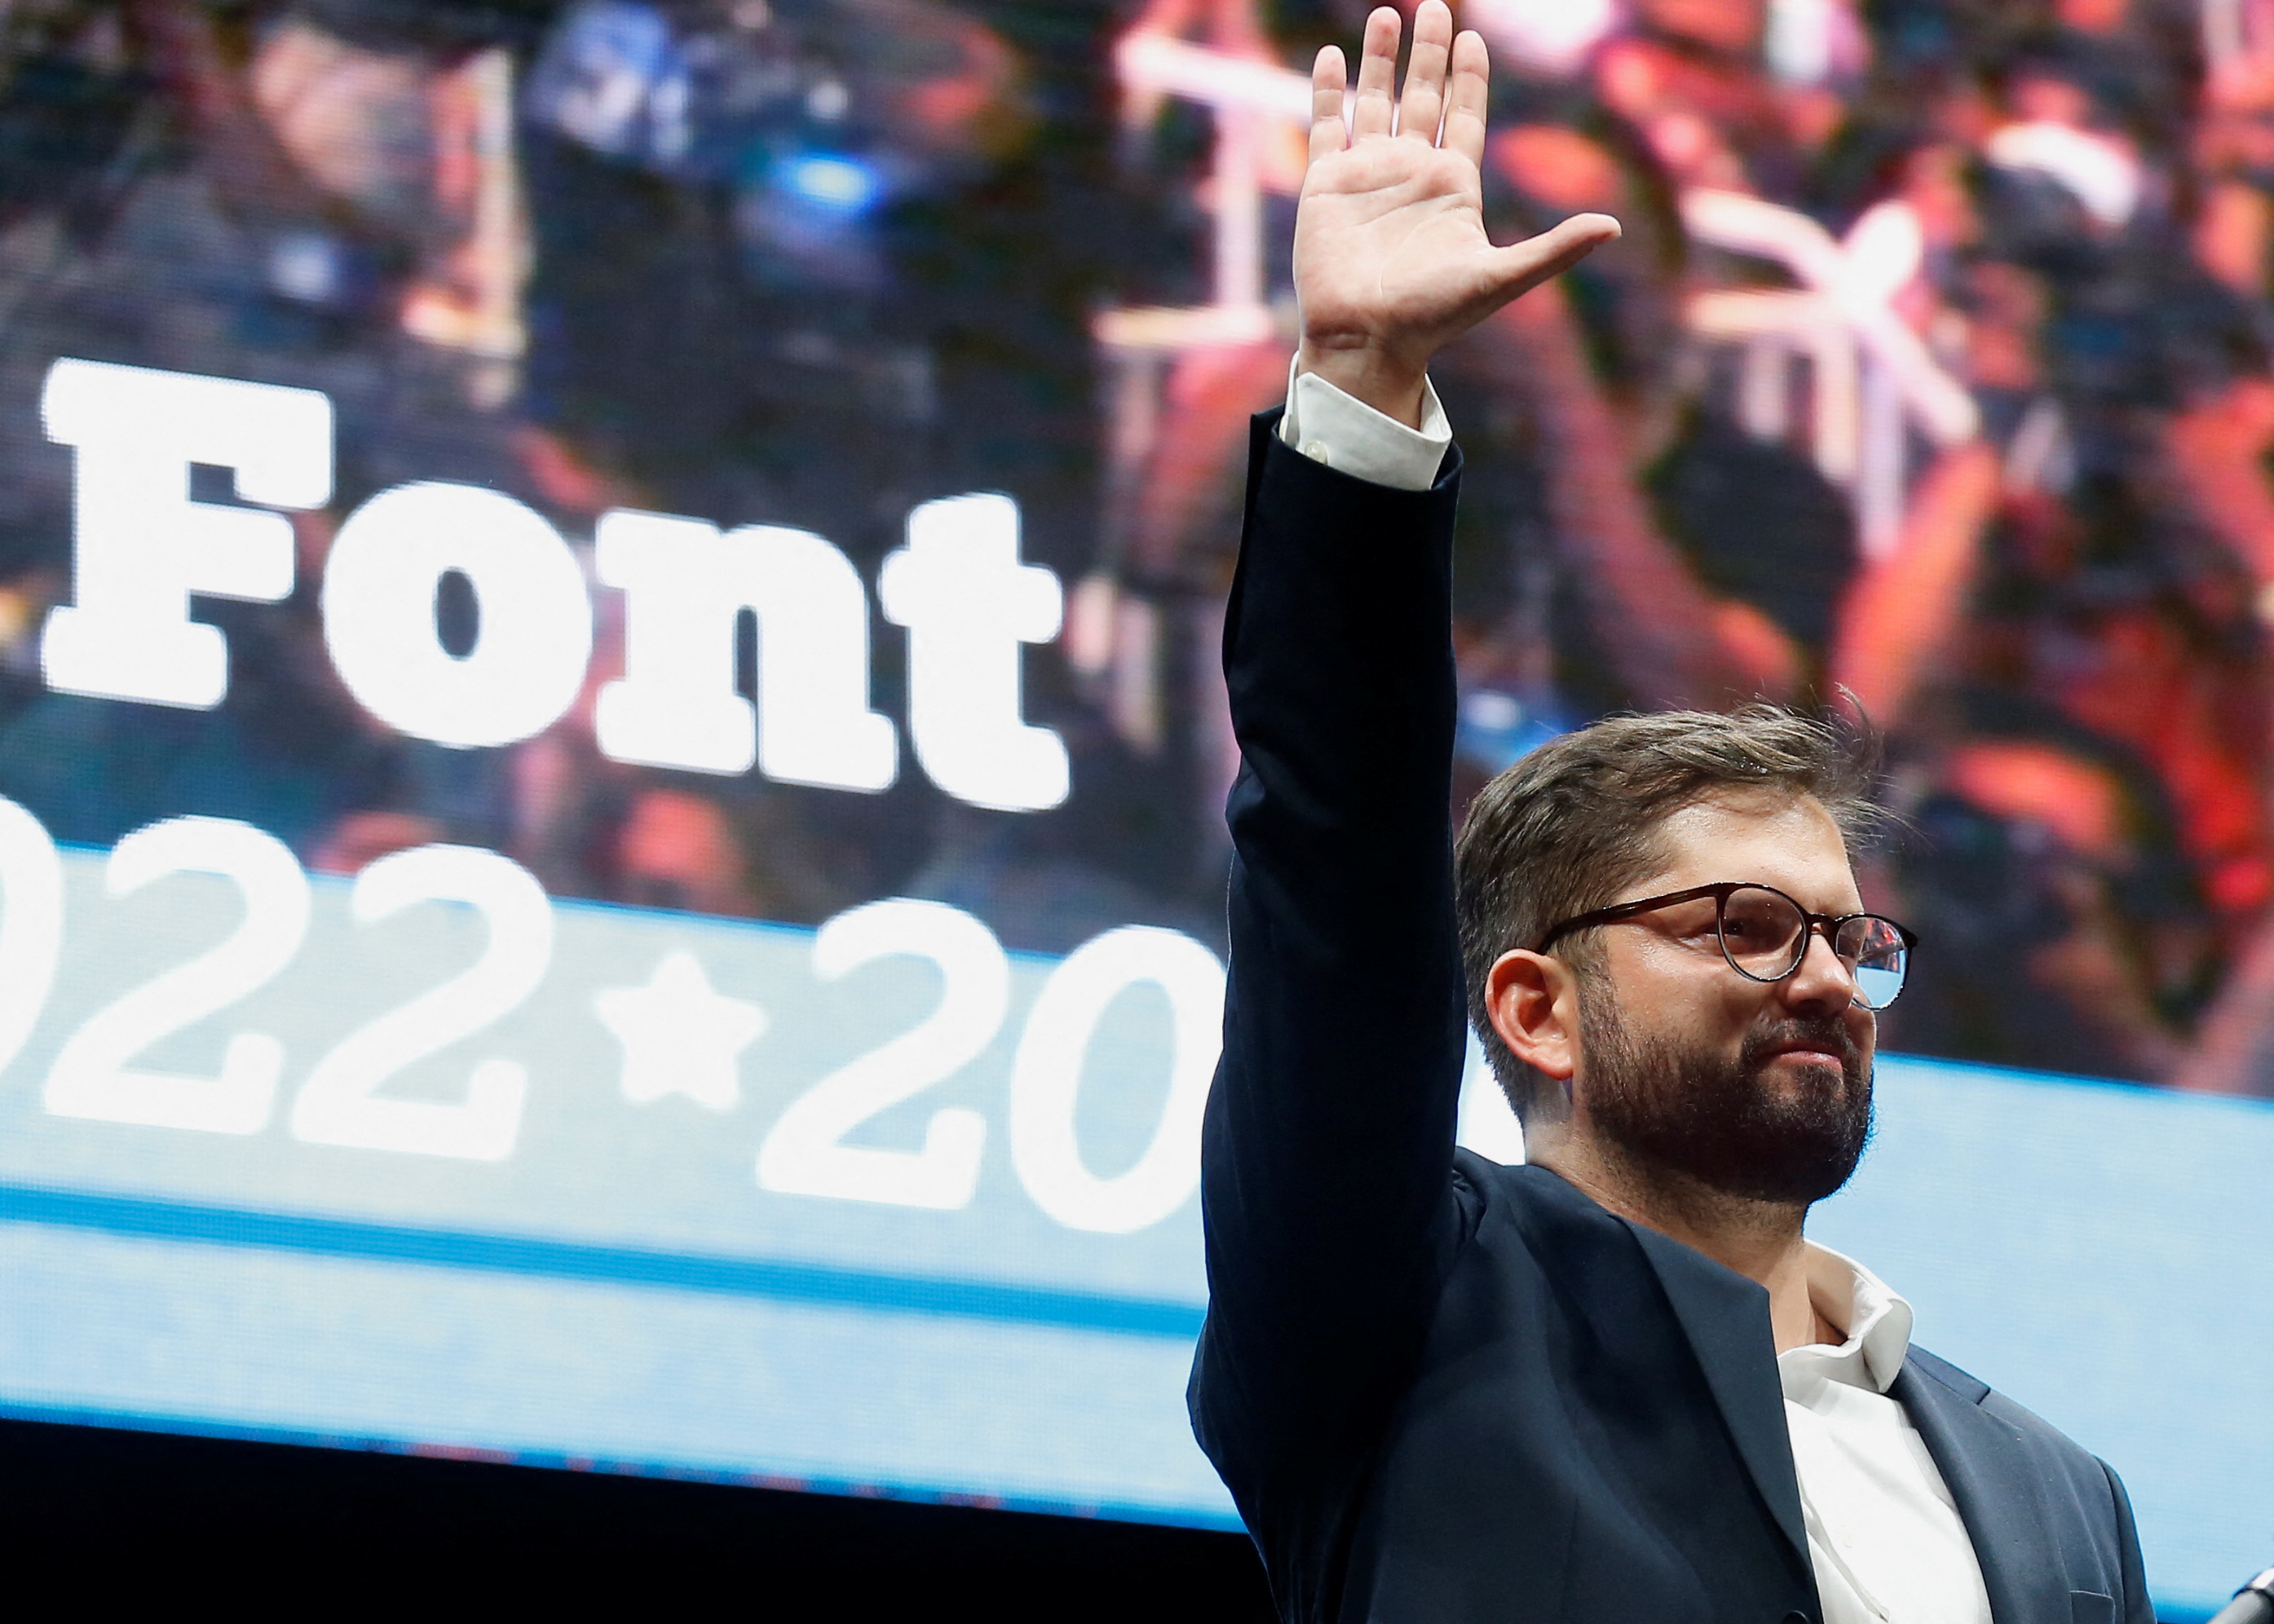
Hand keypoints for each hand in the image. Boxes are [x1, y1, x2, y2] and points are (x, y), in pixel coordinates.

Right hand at [1295, 3, 1620, 425]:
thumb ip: (1554, 249)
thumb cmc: (1433, 316)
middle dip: (1429, 53)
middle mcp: (1412, 173)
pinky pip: (1329, 125)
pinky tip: (1332, 56)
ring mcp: (1368, 176)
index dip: (1469, 77)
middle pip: (1424, 98)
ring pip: (1377, 102)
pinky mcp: (1326, 184)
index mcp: (1454, 186)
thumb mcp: (1501, 279)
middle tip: (1435, 6)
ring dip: (1382, 60)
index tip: (1472, 38)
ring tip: (1388, 15)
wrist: (1367, 339)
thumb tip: (1614, 227)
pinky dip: (1329, 91)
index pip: (1465, 116)